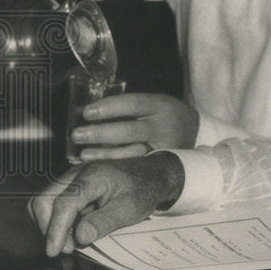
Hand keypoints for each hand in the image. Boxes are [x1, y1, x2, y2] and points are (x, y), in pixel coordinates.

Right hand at [28, 153, 184, 256]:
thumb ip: (104, 222)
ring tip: (72, 241)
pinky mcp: (72, 184)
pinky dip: (58, 219)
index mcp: (93, 176)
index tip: (54, 251)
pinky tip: (75, 230)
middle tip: (67, 248)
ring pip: (44, 201)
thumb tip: (79, 237)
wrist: (153, 174)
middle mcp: (77, 173)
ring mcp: (72, 177)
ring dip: (51, 224)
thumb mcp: (130, 209)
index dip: (55, 230)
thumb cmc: (144, 190)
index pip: (64, 204)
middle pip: (43, 200)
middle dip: (48, 228)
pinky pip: (54, 202)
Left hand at [71, 93, 199, 159]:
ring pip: (132, 153)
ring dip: (104, 154)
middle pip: (130, 131)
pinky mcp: (160, 163)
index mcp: (160, 106)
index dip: (109, 108)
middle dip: (101, 133)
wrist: (194, 130)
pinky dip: (114, 165)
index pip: (133, 104)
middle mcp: (163, 127)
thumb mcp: (153, 103)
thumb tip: (88, 113)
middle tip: (76, 134)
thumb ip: (128, 108)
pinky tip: (96, 164)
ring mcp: (163, 148)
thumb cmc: (163, 114)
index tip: (87, 112)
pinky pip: (134, 166)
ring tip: (83, 154)